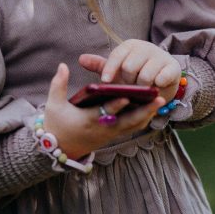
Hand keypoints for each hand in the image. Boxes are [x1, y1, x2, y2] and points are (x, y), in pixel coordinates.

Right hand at [43, 63, 165, 156]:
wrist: (60, 148)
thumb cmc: (57, 124)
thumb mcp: (53, 105)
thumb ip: (58, 84)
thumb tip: (62, 65)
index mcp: (88, 119)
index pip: (105, 111)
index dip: (117, 104)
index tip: (127, 95)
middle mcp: (103, 128)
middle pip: (128, 121)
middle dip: (144, 110)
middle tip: (160, 99)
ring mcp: (110, 133)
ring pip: (133, 126)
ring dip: (147, 114)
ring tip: (160, 101)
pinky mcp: (114, 136)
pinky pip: (132, 128)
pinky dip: (142, 119)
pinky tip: (152, 108)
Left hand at [79, 39, 180, 102]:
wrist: (160, 81)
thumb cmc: (135, 75)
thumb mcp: (118, 71)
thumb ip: (101, 66)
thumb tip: (81, 59)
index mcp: (130, 46)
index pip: (117, 55)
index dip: (110, 69)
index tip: (105, 82)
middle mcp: (145, 47)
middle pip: (130, 66)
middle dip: (128, 82)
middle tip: (130, 88)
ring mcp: (160, 56)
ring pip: (145, 75)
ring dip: (142, 87)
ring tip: (142, 90)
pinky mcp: (173, 67)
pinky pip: (162, 78)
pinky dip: (157, 86)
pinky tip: (155, 88)